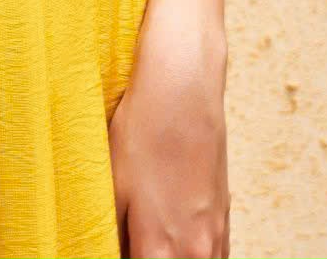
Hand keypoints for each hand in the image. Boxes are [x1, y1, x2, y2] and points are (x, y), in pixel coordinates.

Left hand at [109, 6, 229, 256]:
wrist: (184, 85)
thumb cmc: (143, 129)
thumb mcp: (112, 184)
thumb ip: (112, 235)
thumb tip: (102, 250)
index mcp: (161, 250)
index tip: (104, 249)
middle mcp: (196, 253)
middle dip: (144, 258)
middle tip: (124, 240)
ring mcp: (216, 239)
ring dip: (168, 257)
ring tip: (145, 237)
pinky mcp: (224, 221)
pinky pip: (210, 258)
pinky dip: (187, 254)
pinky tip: (168, 237)